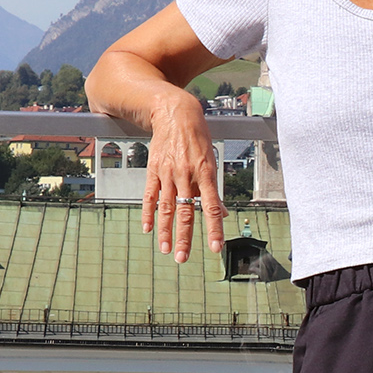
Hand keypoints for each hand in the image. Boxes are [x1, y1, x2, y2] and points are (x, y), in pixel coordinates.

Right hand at [141, 90, 224, 260]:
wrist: (175, 113)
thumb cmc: (198, 138)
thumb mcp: (212, 160)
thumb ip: (214, 189)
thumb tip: (224, 213)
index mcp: (205, 172)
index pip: (212, 207)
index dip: (214, 229)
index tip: (215, 248)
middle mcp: (186, 175)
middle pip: (185, 212)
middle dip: (185, 238)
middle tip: (182, 259)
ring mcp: (168, 173)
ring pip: (166, 208)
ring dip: (165, 232)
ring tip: (165, 250)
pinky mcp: (154, 170)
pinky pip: (150, 195)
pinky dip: (148, 213)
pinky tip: (148, 229)